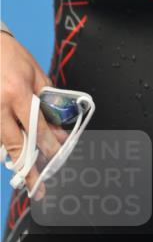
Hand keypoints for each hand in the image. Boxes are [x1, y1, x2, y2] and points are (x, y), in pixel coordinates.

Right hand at [0, 33, 63, 193]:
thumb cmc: (10, 56)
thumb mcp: (35, 73)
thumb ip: (48, 99)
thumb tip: (58, 124)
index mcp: (17, 93)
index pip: (37, 127)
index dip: (48, 145)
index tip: (56, 157)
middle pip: (15, 144)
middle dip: (27, 167)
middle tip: (35, 185)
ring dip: (12, 160)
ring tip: (23, 176)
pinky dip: (1, 147)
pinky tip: (9, 156)